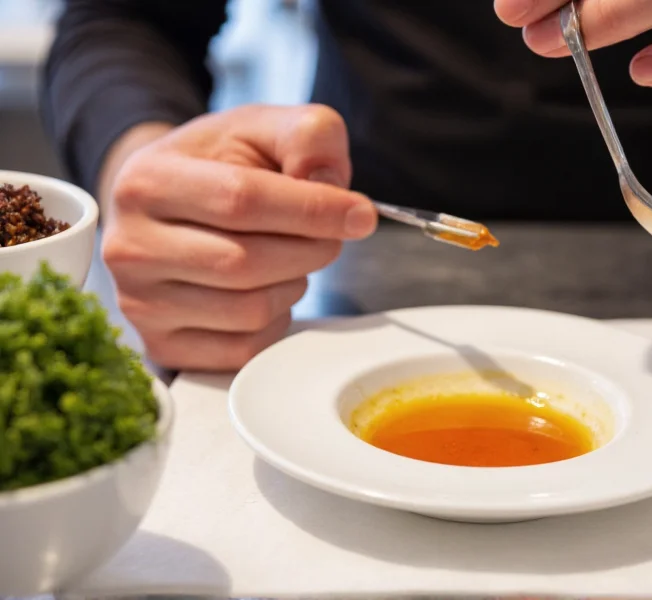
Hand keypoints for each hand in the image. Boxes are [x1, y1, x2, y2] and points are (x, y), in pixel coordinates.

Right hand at [101, 104, 375, 370]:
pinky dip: (275, 321)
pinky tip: (266, 290)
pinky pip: (245, 349)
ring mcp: (141, 304)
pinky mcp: (163, 346)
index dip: (313, 209)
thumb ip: (306, 136)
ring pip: (250, 310)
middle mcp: (130, 248)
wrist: (165, 206)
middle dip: (311, 249)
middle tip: (330, 235)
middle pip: (247, 263)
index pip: (242, 201)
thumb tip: (331, 185)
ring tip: (289, 257)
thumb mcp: (261, 128)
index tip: (361, 214)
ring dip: (294, 285)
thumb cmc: (217, 166)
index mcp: (147, 182)